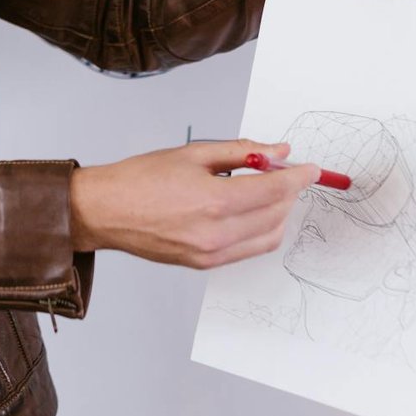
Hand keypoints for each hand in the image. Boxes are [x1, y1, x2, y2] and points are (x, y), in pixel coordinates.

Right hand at [69, 140, 318, 268]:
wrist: (105, 211)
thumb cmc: (140, 179)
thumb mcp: (194, 153)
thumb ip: (242, 152)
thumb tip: (277, 151)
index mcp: (214, 201)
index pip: (277, 190)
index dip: (300, 177)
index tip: (311, 168)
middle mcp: (217, 233)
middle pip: (278, 214)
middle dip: (290, 192)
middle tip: (285, 172)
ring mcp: (212, 254)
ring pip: (269, 237)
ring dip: (279, 214)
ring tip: (267, 191)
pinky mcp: (204, 264)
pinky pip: (249, 250)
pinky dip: (260, 230)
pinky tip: (249, 210)